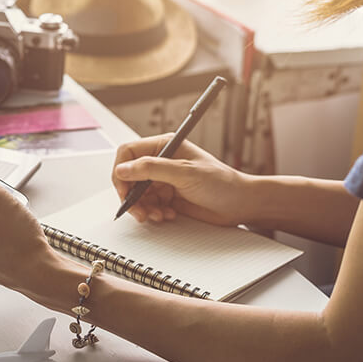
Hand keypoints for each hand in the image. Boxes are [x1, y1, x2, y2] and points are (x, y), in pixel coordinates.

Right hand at [112, 134, 252, 224]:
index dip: (122, 171)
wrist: (240, 205)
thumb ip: (152, 169)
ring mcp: (163, 180)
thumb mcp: (185, 173)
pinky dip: (152, 213)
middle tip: (138, 209)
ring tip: (156, 215)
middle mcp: (161, 162)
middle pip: (129, 176)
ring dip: (143, 207)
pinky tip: (167, 215)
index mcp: (164, 147)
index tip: (124, 188)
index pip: (128, 153)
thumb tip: (124, 169)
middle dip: (131, 195)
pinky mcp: (166, 197)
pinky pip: (148, 205)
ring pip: (136, 194)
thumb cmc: (222, 183)